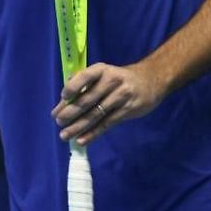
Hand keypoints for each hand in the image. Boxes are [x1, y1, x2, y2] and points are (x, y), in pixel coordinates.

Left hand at [51, 62, 166, 146]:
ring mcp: (121, 97)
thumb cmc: (119, 78)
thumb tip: (64, 99)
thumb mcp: (104, 73)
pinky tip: (82, 140)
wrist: (151, 80)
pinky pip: (107, 124)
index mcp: (101, 70)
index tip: (62, 99)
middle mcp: (111, 81)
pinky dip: (93, 133)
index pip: (85, 77)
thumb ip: (85, 83)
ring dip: (78, 126)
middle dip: (70, 112)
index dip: (72, 87)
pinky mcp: (127, 110)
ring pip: (96, 115)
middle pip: (88, 100)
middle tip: (58, 122)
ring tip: (65, 135)